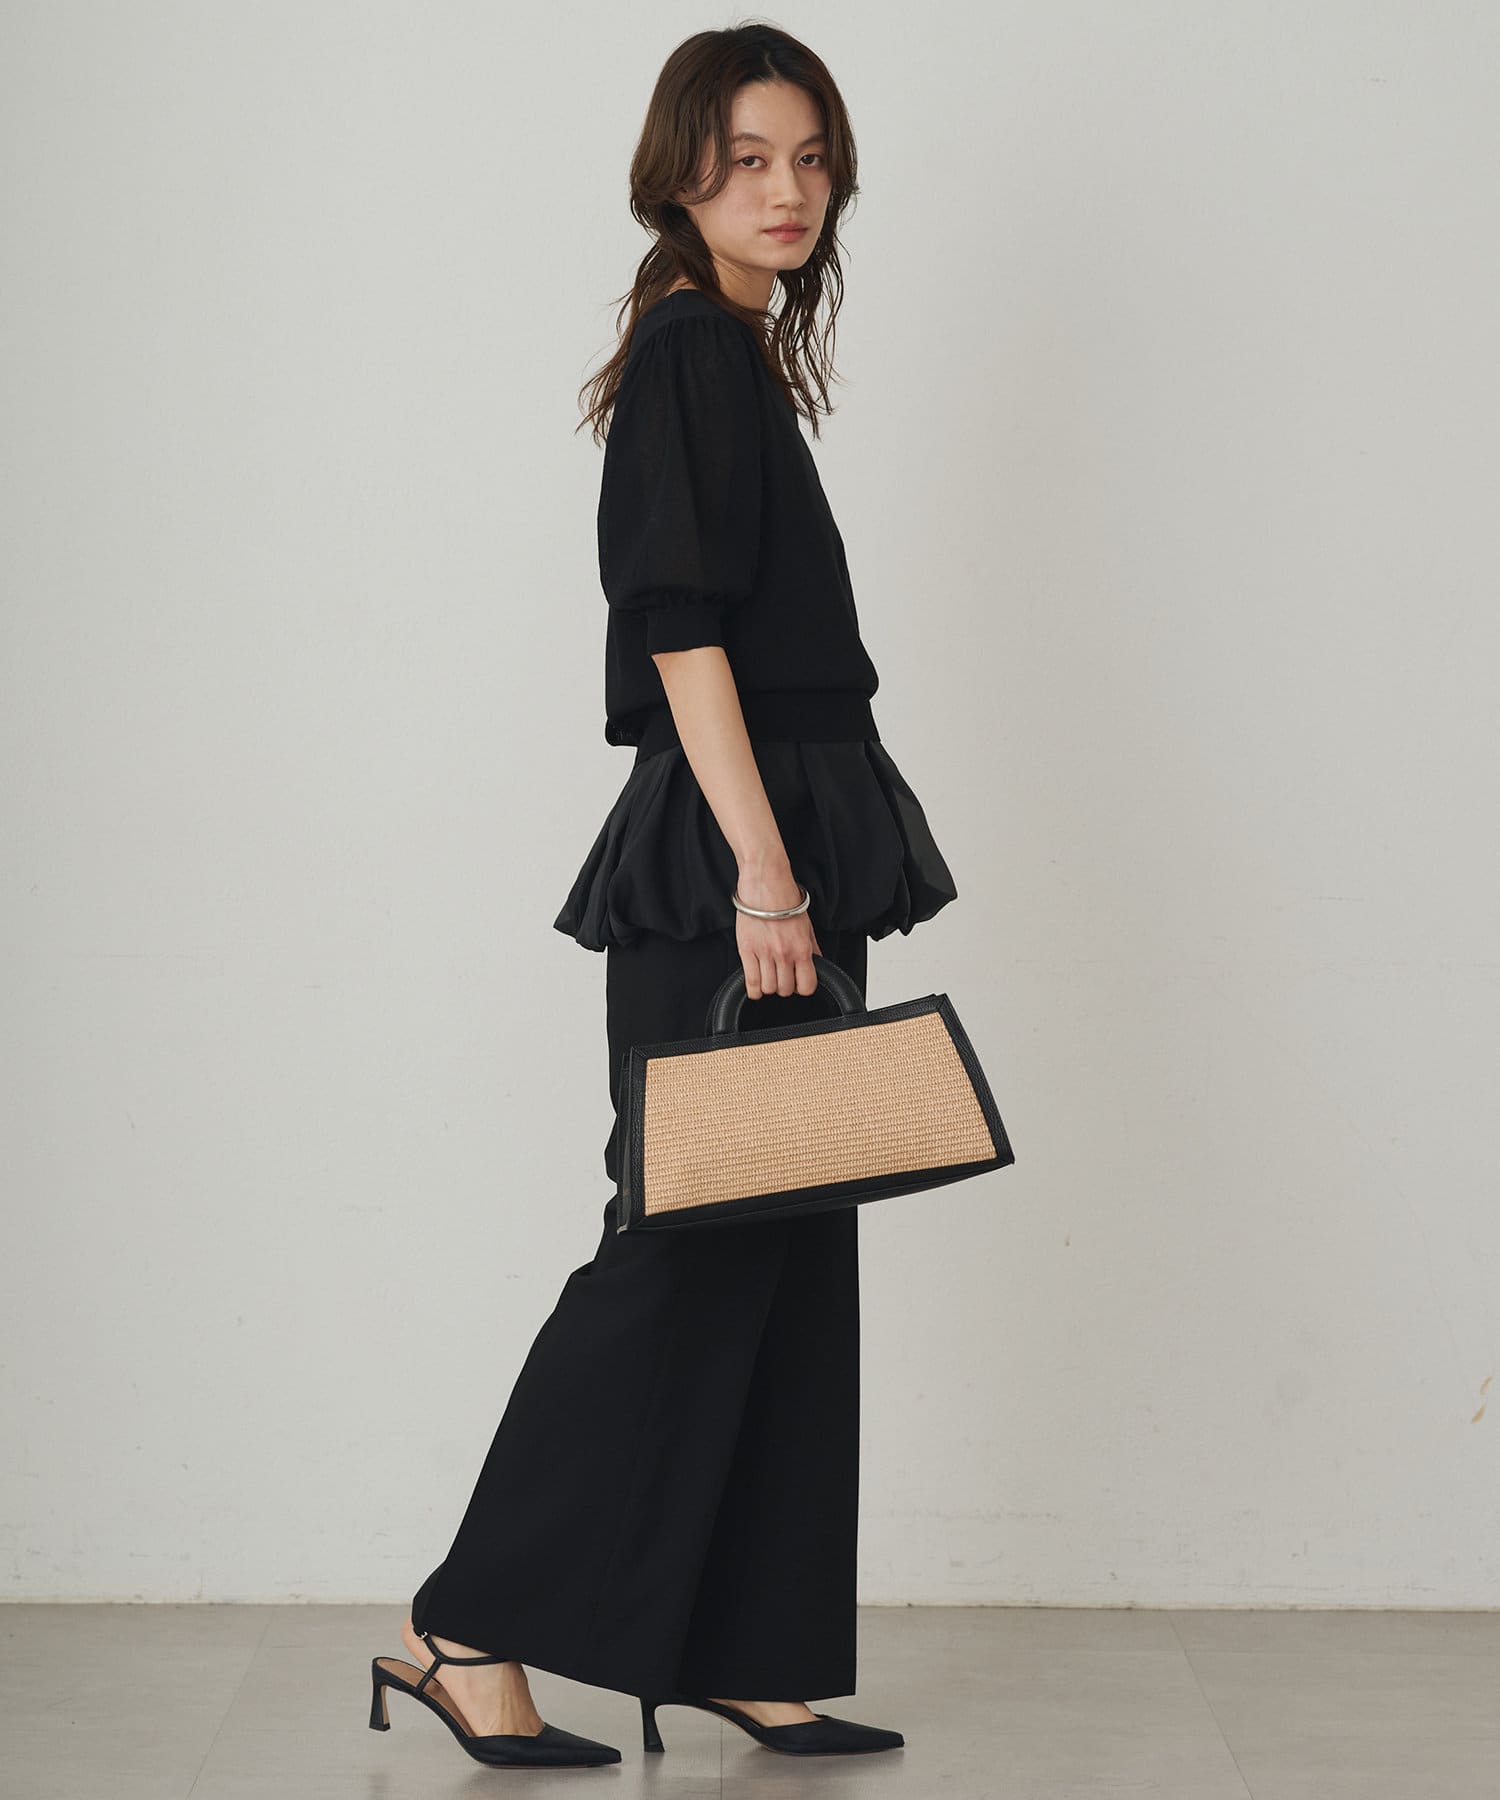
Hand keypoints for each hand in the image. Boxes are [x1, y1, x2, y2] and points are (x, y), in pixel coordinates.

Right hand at [734, 872, 821, 999]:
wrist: (765, 882)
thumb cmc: (785, 897)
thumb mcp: (806, 923)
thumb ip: (812, 946)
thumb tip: (817, 961)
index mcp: (801, 948)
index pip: (807, 985)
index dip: (803, 987)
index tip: (799, 982)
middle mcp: (784, 953)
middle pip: (786, 989)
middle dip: (785, 986)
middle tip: (783, 976)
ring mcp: (764, 953)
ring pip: (768, 988)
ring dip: (769, 986)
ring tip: (769, 976)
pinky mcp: (746, 950)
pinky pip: (751, 981)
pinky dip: (754, 989)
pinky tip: (756, 985)